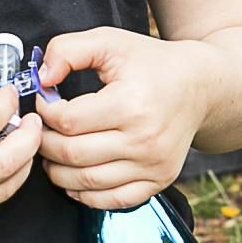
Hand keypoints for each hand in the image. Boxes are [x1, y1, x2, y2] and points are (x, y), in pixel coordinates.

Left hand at [34, 29, 219, 209]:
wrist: (199, 86)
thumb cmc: (151, 63)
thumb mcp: (109, 41)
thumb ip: (67, 50)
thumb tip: (41, 79)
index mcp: (131, 103)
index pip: (68, 120)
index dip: (45, 112)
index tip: (45, 102)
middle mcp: (144, 140)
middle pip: (72, 154)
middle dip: (45, 143)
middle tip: (41, 130)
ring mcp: (153, 164)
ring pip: (86, 182)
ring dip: (57, 171)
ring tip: (52, 152)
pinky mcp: (159, 180)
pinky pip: (112, 201)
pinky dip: (85, 194)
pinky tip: (73, 177)